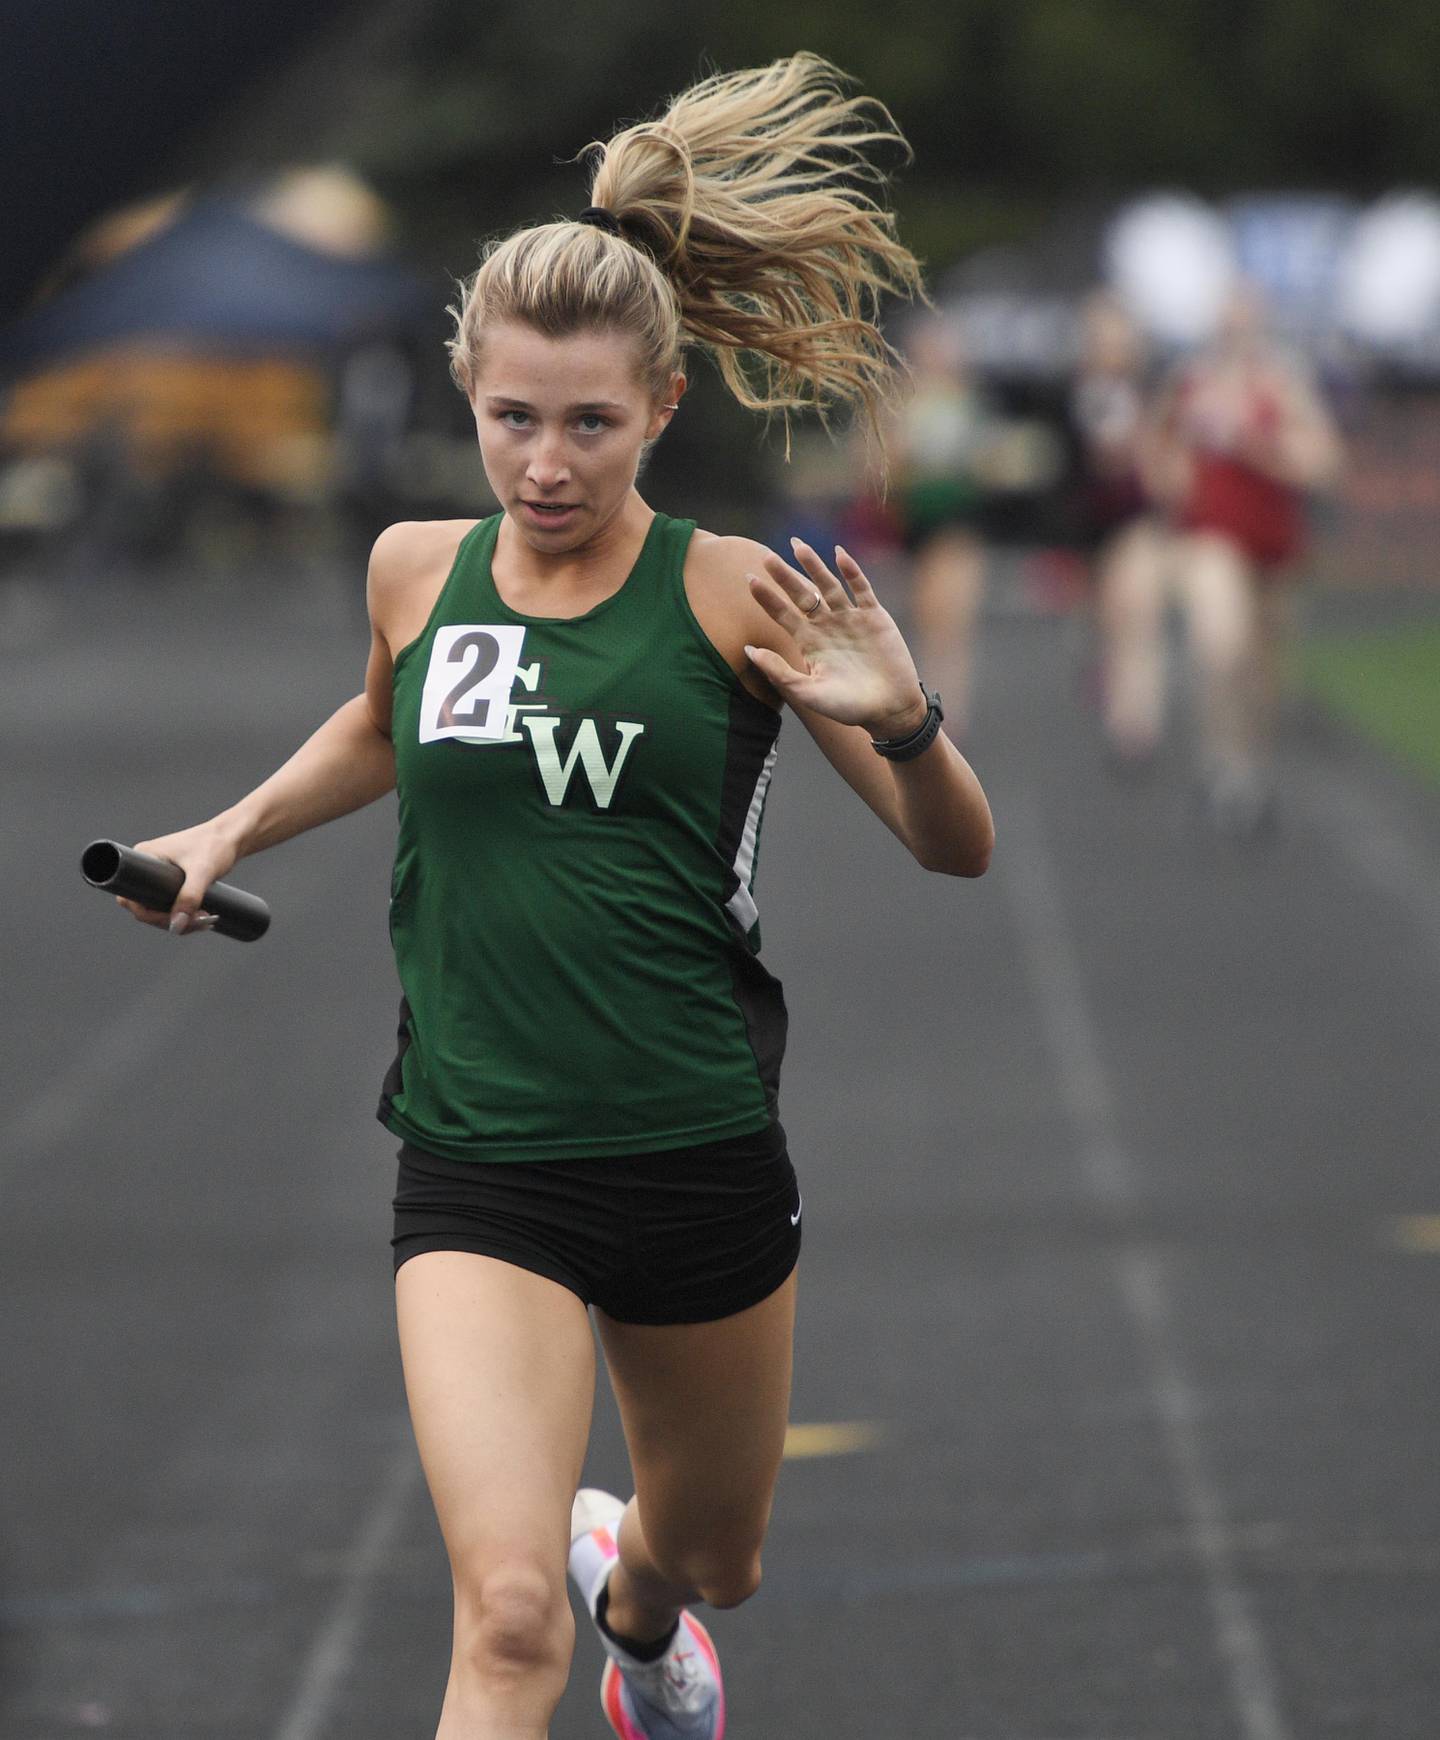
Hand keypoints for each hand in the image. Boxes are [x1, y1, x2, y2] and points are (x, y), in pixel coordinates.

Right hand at [116, 821, 239, 935]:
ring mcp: (157, 873)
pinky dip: (183, 914)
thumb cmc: (215, 844)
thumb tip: (177, 925)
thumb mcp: (202, 872)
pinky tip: (200, 918)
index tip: (176, 920)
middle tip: (197, 922)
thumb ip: (189, 897)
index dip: (150, 915)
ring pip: (158, 908)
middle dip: (170, 920)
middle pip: (144, 906)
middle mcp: (146, 866)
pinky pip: (170, 903)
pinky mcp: (171, 879)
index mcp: (143, 857)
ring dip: (179, 920)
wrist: (234, 835)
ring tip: (204, 920)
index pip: (131, 897)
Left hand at [744, 539, 927, 738]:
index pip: (782, 614)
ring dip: (814, 566)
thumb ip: (779, 672)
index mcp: (809, 642)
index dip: (767, 598)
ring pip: (828, 585)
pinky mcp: (875, 616)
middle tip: (765, 556)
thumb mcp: (807, 693)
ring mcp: (851, 618)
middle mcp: (827, 626)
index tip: (749, 580)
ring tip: (797, 546)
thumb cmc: (847, 707)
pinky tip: (839, 554)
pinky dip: (852, 571)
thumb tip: (748, 650)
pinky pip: (862, 588)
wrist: (889, 710)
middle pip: (801, 594)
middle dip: (784, 576)